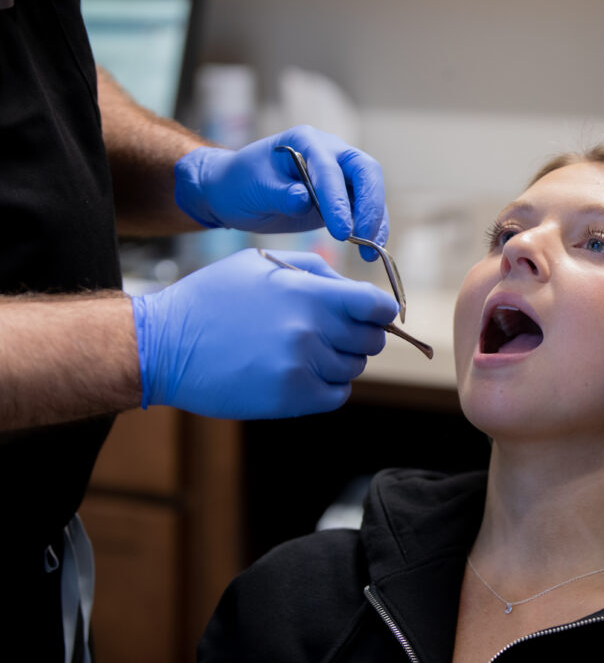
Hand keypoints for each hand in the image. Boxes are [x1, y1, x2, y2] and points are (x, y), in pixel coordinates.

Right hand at [132, 249, 397, 418]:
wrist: (164, 344)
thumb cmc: (213, 298)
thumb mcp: (262, 265)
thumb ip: (315, 271)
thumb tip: (356, 291)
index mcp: (308, 294)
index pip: (376, 306)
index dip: (382, 311)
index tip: (376, 315)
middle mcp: (310, 329)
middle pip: (371, 340)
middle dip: (359, 335)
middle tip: (332, 333)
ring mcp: (301, 366)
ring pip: (353, 368)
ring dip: (339, 361)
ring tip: (304, 352)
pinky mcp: (290, 397)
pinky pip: (336, 395)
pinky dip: (328, 387)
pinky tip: (303, 374)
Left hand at [174, 125, 387, 259]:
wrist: (235, 192)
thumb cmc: (241, 183)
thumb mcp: (254, 188)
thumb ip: (281, 194)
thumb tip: (305, 200)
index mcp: (306, 141)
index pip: (330, 170)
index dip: (338, 201)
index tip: (341, 232)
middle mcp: (330, 152)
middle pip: (366, 172)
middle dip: (370, 206)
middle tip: (364, 237)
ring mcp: (340, 174)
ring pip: (371, 192)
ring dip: (375, 222)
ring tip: (371, 252)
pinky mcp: (344, 197)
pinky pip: (365, 210)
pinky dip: (372, 230)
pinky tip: (370, 250)